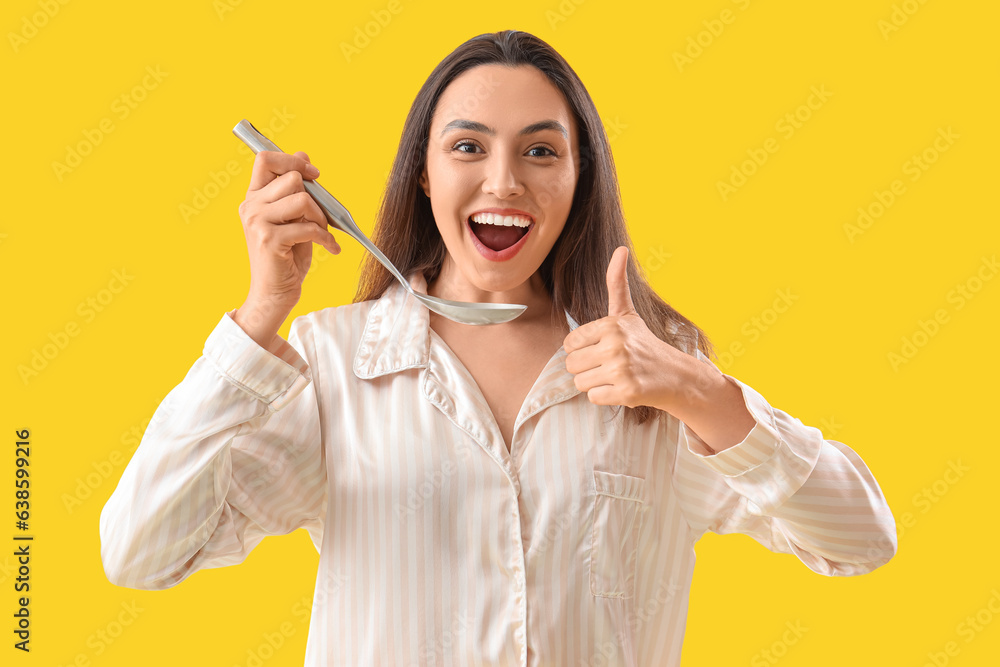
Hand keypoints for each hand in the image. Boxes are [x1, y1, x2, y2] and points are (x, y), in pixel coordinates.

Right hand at [233, 150, 340, 348]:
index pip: (265, 159)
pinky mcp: (270, 240)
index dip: (292, 159)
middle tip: (321, 218)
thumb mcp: (292, 219)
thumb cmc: (285, 258)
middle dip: (315, 197)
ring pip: (302, 200)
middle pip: (291, 178)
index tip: (313, 174)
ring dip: (320, 218)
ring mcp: (257, 223)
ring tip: (323, 234)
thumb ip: (295, 191)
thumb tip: (304, 157)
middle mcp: (251, 207)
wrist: (273, 295)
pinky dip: (326, 238)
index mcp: (254, 198)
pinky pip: (309, 227)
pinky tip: (330, 248)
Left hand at [563, 246, 695, 411]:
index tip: (602, 349)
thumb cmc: (644, 344)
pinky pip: (593, 398)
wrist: (676, 375)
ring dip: (595, 384)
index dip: (582, 350)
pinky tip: (622, 389)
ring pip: (580, 383)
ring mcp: (621, 369)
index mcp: (610, 324)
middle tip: (609, 366)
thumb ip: (616, 283)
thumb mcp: (627, 313)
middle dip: (587, 369)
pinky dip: (605, 397)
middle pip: (571, 365)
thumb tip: (620, 248)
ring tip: (615, 376)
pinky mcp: (627, 392)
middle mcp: (615, 345)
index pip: (569, 344)